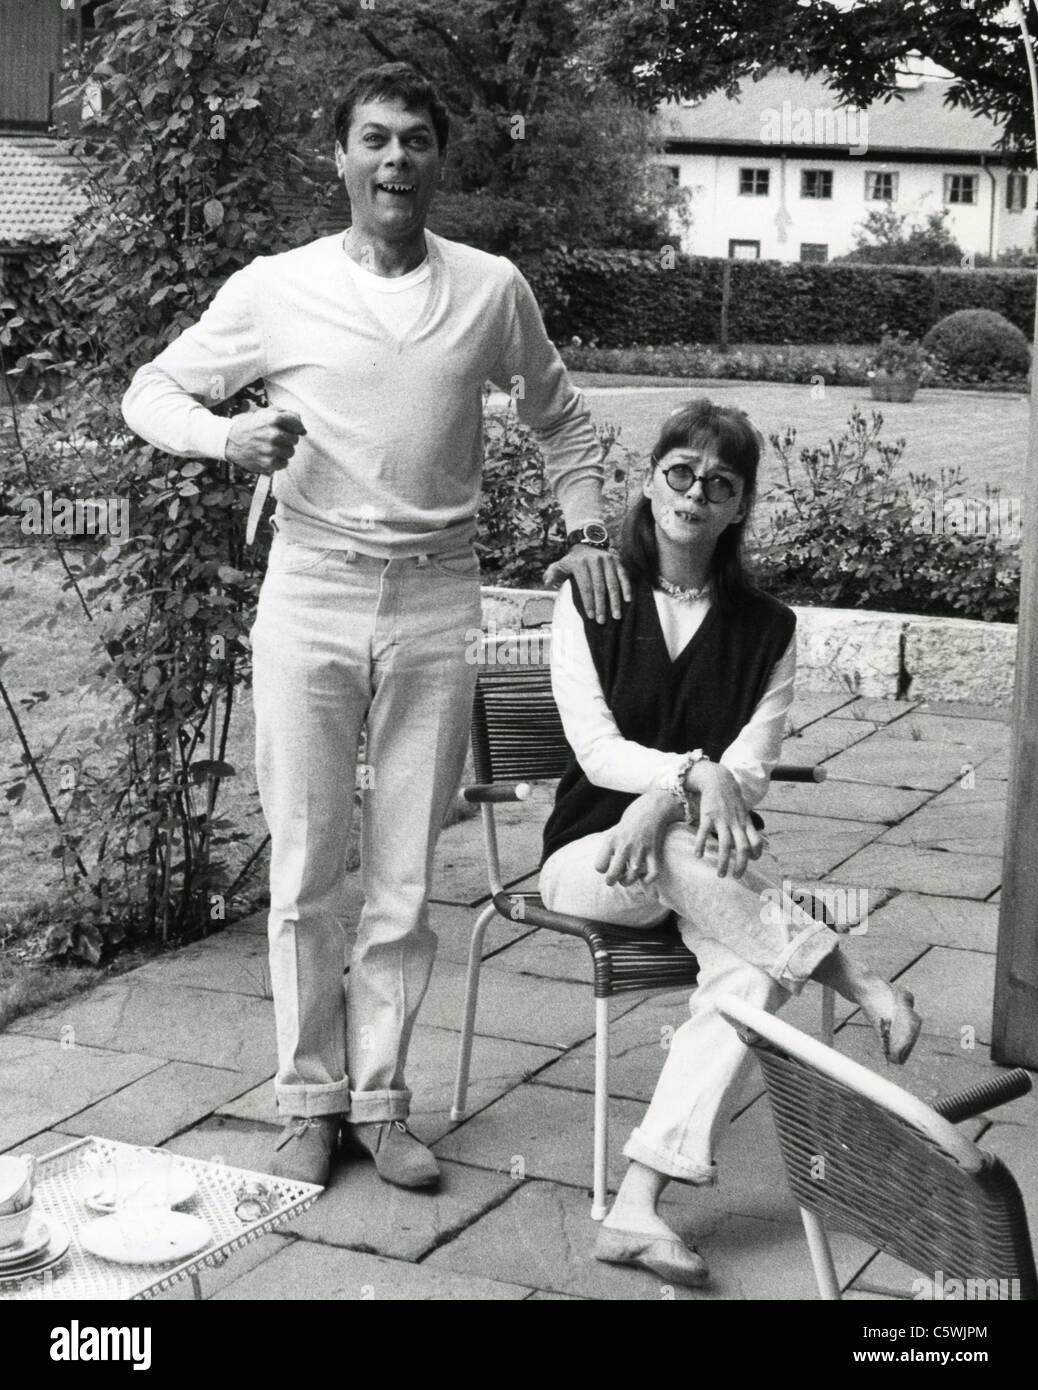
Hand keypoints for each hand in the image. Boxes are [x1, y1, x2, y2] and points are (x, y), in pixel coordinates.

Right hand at [225, 408, 306, 475]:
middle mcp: (274, 434)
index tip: (291, 430)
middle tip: (276, 439)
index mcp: (274, 418)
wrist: (230, 441)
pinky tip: (268, 455)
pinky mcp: (269, 463)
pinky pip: (284, 463)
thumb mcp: (266, 413)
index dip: (296, 428)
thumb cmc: (252, 426)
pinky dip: (278, 461)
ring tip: (271, 447)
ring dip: (284, 450)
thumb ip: (286, 415)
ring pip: (291, 452)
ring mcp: (271, 450)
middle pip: (295, 439)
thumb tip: (303, 429)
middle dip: (288, 439)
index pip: (298, 424)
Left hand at [543, 544, 630, 622]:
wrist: (587, 543)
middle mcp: (594, 561)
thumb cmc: (572, 561)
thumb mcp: (560, 564)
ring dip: (615, 601)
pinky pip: (623, 576)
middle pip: (599, 587)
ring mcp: (607, 560)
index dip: (588, 602)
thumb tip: (547, 582)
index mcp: (579, 563)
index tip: (590, 616)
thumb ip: (552, 573)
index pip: (585, 586)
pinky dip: (627, 588)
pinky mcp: (617, 561)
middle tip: (602, 621)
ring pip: (612, 583)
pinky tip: (628, 600)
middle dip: (601, 606)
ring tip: (616, 616)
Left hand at [593, 792, 681, 886]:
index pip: (599, 866)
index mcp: (611, 840)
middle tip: (613, 880)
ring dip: (628, 882)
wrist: (654, 806)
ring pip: (631, 877)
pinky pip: (652, 873)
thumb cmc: (633, 818)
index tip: (606, 866)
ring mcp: (640, 850)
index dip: (602, 869)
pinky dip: (648, 880)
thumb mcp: (615, 829)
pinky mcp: (655, 852)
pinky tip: (644, 879)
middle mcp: (624, 846)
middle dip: (611, 881)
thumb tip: (607, 864)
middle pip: (613, 875)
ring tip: (626, 879)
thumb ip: (611, 846)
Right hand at [686, 762, 762, 879]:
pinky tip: (698, 855)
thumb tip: (752, 845)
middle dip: (741, 866)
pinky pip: (704, 833)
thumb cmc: (731, 799)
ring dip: (723, 862)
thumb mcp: (743, 812)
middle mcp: (736, 823)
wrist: (718, 780)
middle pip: (742, 848)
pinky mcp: (708, 816)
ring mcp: (722, 820)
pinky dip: (701, 845)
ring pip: (725, 845)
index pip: (756, 842)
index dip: (756, 854)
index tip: (751, 861)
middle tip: (737, 876)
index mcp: (746, 823)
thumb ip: (747, 827)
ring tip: (720, 874)